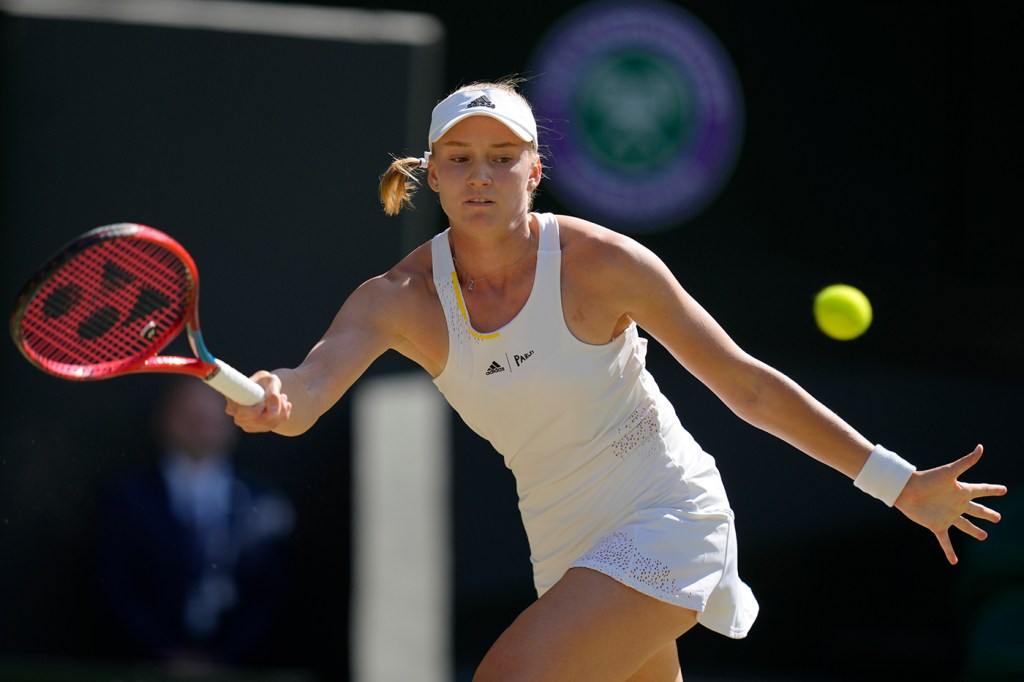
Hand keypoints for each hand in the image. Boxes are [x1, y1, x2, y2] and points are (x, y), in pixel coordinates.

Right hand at [224, 370, 291, 432]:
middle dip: (275, 410)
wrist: (266, 385)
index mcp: (233, 402)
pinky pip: (272, 426)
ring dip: (281, 412)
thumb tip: (273, 412)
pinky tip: (285, 405)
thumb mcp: (270, 382)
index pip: (242, 414)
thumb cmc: (265, 381)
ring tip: (284, 398)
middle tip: (283, 396)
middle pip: (258, 421)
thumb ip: (273, 394)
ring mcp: (246, 424)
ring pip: (267, 425)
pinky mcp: (256, 428)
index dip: (256, 410)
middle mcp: (237, 416)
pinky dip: (282, 416)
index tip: (267, 400)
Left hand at [894, 445, 1006, 564]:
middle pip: (976, 510)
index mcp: (961, 491)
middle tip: (998, 518)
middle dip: (987, 514)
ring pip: (965, 525)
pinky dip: (949, 551)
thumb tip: (981, 447)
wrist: (906, 490)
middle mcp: (956, 504)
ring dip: (975, 531)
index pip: (981, 490)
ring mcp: (948, 515)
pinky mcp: (937, 525)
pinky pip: (945, 541)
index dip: (993, 490)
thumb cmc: (927, 479)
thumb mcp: (949, 471)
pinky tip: (954, 562)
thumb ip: (966, 462)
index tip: (1004, 489)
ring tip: (984, 536)